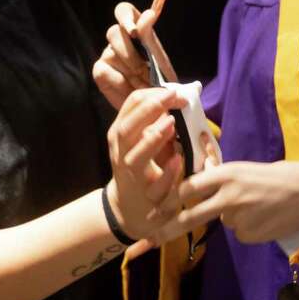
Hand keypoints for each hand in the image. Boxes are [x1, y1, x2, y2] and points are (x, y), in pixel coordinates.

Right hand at [93, 0, 179, 109]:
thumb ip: (150, 38)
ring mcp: (107, 54)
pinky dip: (121, 84)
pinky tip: (132, 91)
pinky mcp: (100, 71)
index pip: (123, 10)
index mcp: (135, 28)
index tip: (135, 31)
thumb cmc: (160, 78)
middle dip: (131, 53)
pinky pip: (105, 72)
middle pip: (113, 33)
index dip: (125, 17)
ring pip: (111, 53)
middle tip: (146, 71)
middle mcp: (118, 38)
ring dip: (130, 71)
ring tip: (145, 85)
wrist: (156, 104)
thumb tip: (148, 14)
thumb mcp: (160, 59)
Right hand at [106, 86, 187, 241]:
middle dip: (149, 110)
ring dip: (153, 138)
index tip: (173, 92)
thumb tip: (177, 95)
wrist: (128, 208)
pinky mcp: (148, 196)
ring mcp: (132, 176)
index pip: (129, 107)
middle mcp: (121, 153)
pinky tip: (178, 159)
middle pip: (126, 128)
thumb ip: (152, 120)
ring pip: (136, 157)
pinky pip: (157, 185)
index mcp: (119, 134)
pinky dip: (167, 172)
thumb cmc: (139, 167)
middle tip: (172, 97)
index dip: (151, 95)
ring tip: (171, 122)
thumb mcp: (139, 140)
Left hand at [152, 161, 298, 245]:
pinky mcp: (250, 234)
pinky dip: (248, 228)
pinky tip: (266, 218)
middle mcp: (228, 195)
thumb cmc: (279, 175)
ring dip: (233, 217)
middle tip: (149, 240)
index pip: (189, 188)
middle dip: (167, 228)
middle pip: (191, 216)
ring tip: (259, 206)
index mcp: (226, 174)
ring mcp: (240, 217)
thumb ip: (223, 180)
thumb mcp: (246, 170)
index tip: (154, 211)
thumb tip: (201, 190)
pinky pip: (240, 234)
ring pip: (223, 222)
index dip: (170, 201)